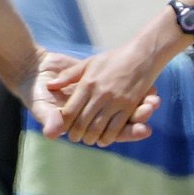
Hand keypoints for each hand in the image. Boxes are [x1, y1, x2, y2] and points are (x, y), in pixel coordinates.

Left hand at [51, 42, 165, 146]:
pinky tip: (104, 140)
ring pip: (97, 129)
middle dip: (76, 134)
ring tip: (88, 140)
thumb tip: (50, 85)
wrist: (142, 54)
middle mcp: (99, 94)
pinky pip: (115, 128)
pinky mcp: (129, 106)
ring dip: (91, 138)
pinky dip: (108, 138)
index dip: (65, 123)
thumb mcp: (89, 63)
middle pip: (82, 123)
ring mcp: (115, 101)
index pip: (70, 111)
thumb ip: (69, 76)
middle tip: (75, 138)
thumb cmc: (114, 58)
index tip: (63, 127)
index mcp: (87, 83)